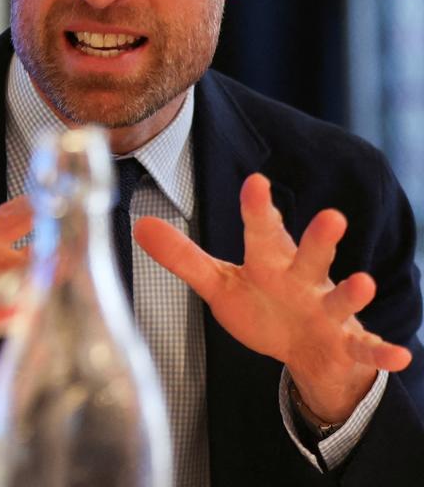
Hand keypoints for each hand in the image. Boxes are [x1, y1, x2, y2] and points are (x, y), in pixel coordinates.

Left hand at [134, 173, 411, 423]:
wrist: (305, 351)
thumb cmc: (263, 307)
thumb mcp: (219, 284)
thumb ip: (183, 257)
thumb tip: (140, 225)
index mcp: (270, 261)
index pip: (262, 231)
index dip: (258, 208)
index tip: (255, 181)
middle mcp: (303, 279)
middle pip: (310, 256)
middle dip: (320, 238)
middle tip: (332, 216)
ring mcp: (327, 311)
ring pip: (341, 298)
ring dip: (352, 291)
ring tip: (364, 282)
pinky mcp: (345, 343)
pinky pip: (365, 347)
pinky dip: (381, 353)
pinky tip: (400, 355)